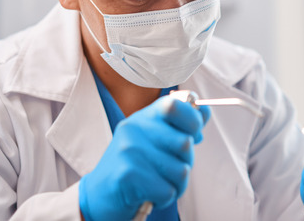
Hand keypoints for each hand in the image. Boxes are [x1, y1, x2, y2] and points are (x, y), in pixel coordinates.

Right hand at [79, 96, 210, 220]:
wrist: (99, 196)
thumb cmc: (133, 169)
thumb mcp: (153, 141)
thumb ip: (179, 126)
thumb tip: (204, 112)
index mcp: (142, 118)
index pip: (175, 105)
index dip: (192, 120)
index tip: (192, 134)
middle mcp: (134, 129)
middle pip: (185, 142)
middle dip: (185, 163)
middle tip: (166, 170)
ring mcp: (129, 150)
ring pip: (181, 170)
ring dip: (175, 185)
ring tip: (157, 184)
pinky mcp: (127, 175)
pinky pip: (168, 190)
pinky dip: (164, 198)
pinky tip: (149, 195)